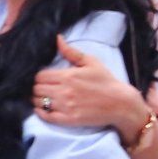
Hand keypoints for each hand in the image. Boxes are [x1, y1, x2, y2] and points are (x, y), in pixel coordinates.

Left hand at [32, 36, 149, 134]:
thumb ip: (71, 52)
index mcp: (68, 76)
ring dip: (37, 100)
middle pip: (36, 89)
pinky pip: (45, 116)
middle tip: (43, 89)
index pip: (40, 76)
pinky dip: (40, 112)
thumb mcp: (91, 63)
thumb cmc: (106, 81)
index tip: (44, 79)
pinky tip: (43, 109)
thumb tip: (57, 39)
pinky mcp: (68, 119)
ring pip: (39, 102)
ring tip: (43, 98)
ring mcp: (65, 106)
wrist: (120, 104)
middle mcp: (64, 91)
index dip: (39, 77)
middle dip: (37, 88)